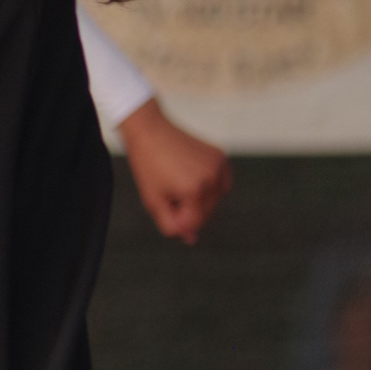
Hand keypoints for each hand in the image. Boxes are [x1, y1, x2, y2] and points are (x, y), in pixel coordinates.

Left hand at [118, 99, 231, 242]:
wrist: (150, 130)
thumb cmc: (148, 167)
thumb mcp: (153, 201)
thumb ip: (171, 225)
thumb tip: (192, 239)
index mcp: (193, 190)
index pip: (193, 224)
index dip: (176, 217)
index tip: (163, 200)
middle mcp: (211, 178)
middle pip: (206, 213)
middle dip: (188, 209)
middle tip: (169, 188)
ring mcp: (219, 166)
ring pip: (216, 200)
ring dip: (200, 199)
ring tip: (180, 181)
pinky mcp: (221, 156)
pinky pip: (222, 184)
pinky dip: (211, 186)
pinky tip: (193, 176)